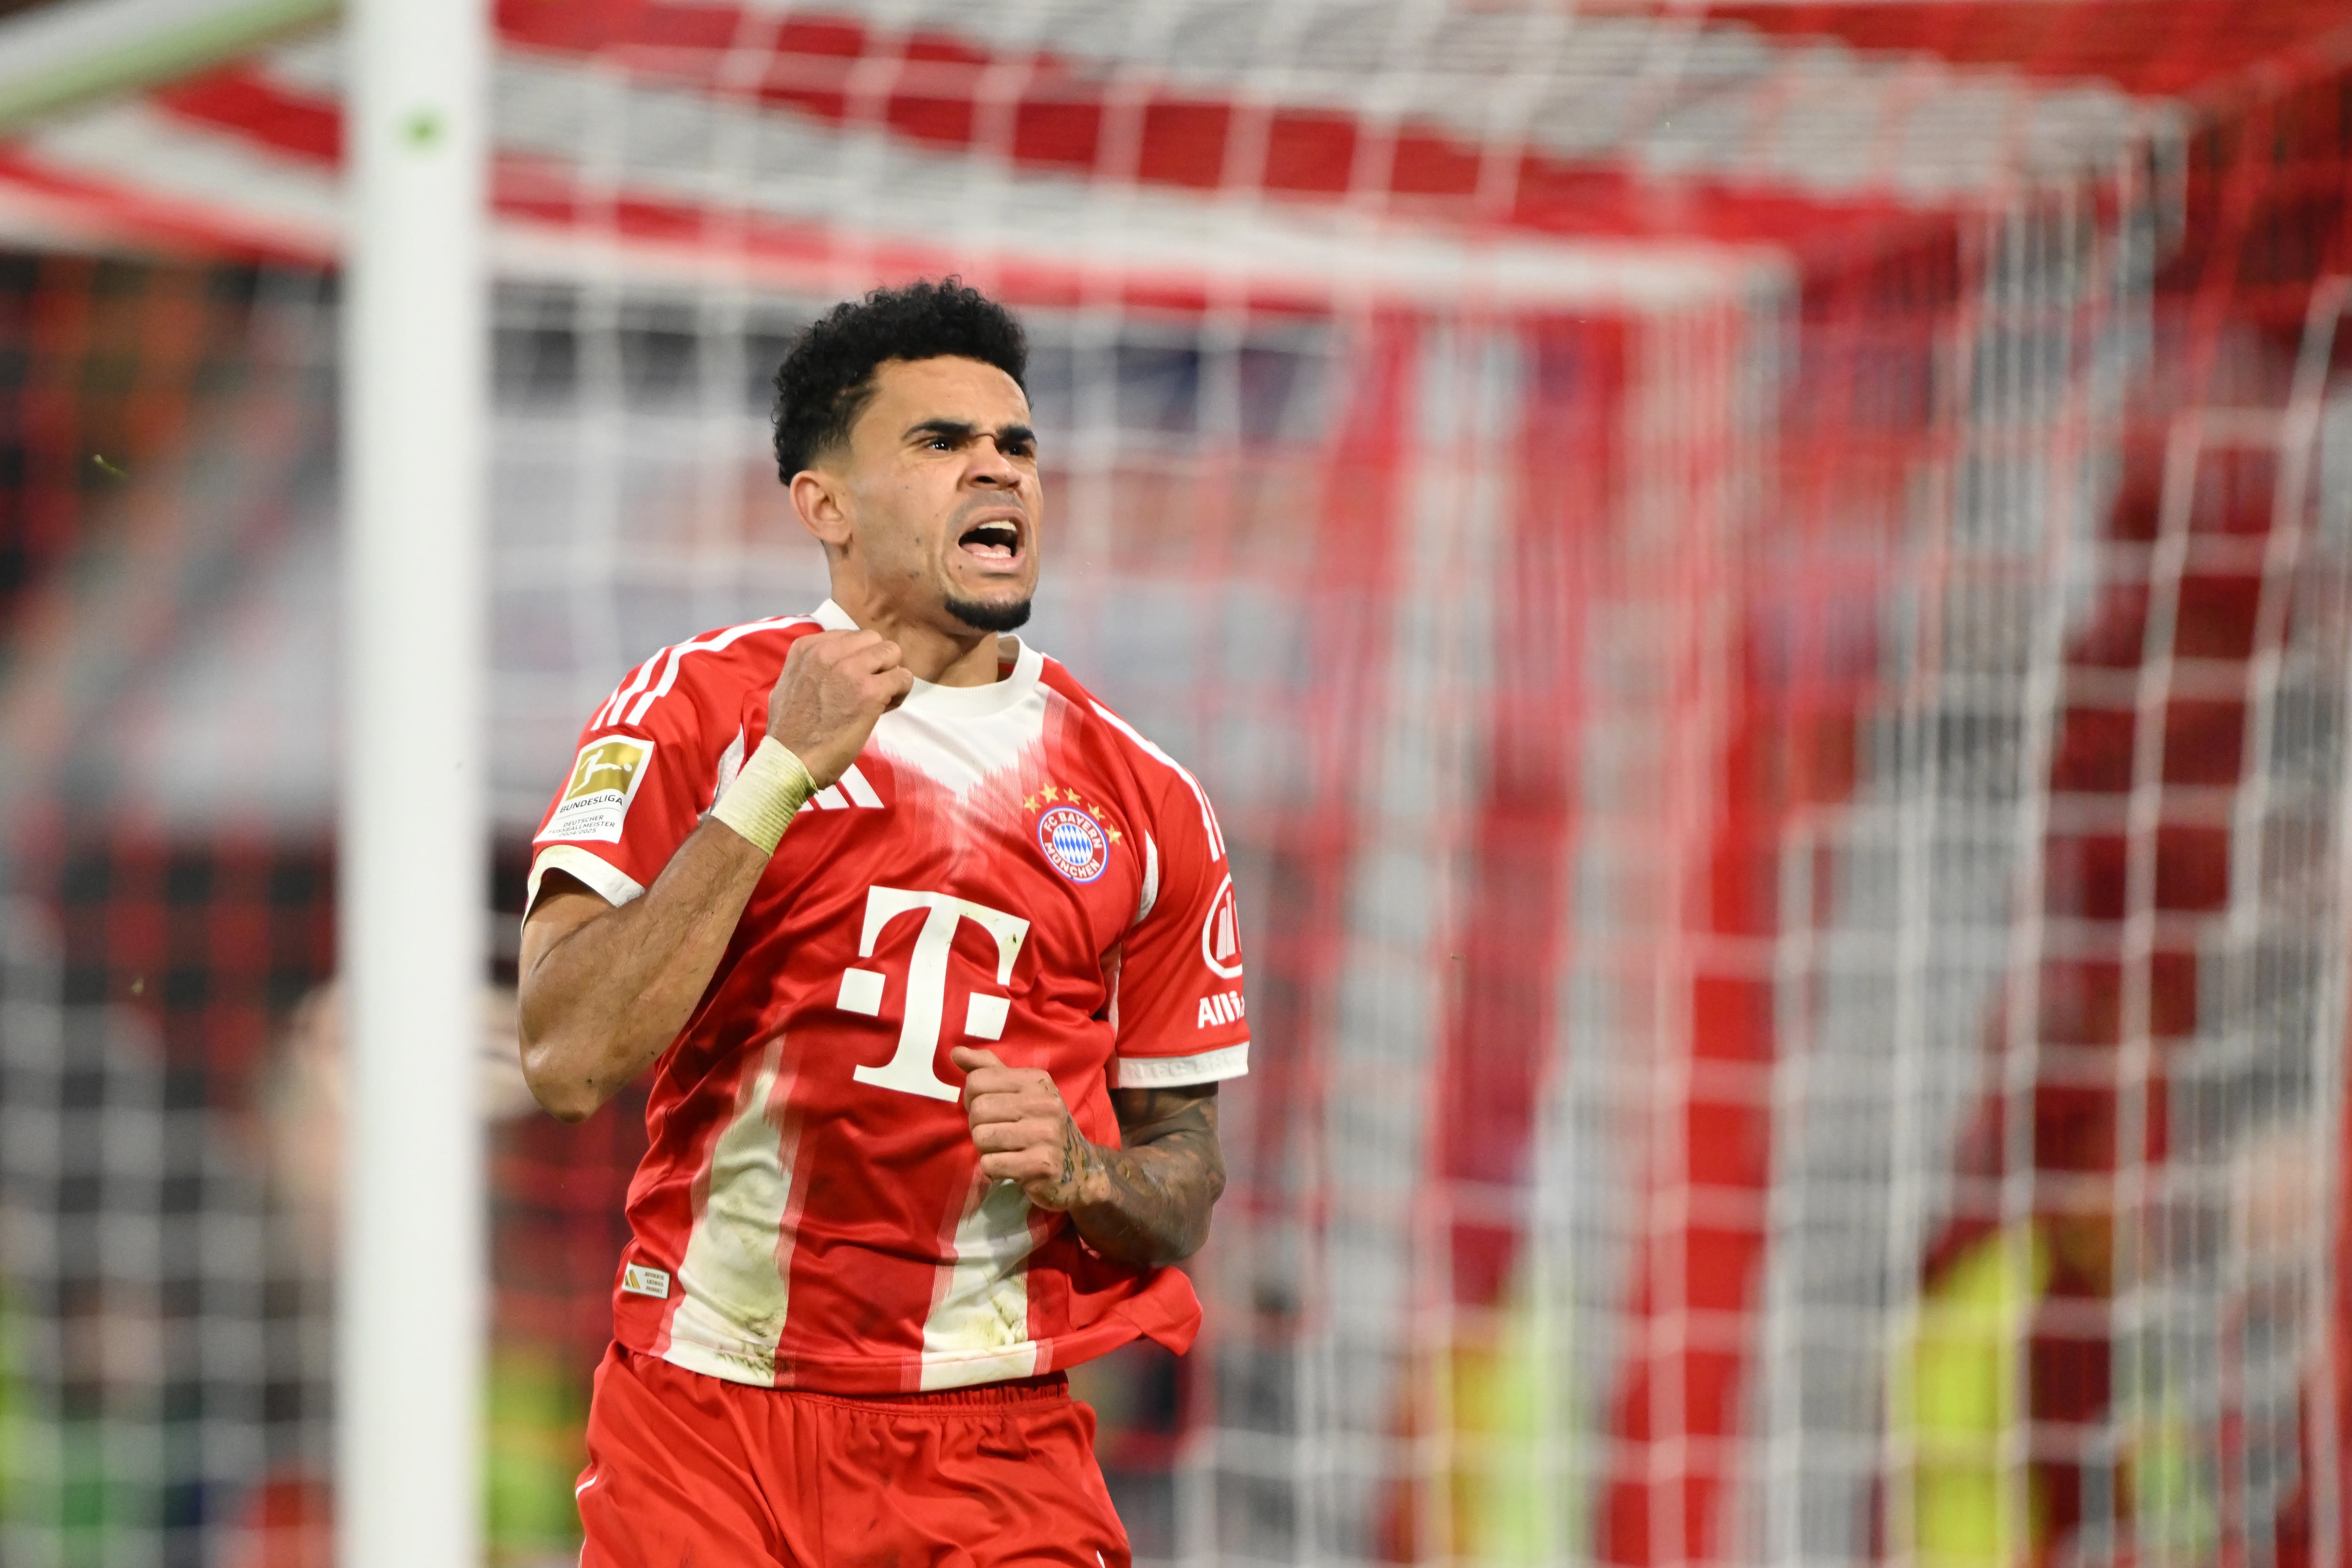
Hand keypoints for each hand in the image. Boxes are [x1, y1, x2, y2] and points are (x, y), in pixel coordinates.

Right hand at [765, 630, 913, 786]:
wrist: (790, 760)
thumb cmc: (789, 730)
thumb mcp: (791, 681)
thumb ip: (814, 666)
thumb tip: (837, 664)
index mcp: (807, 647)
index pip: (850, 637)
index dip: (857, 659)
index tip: (852, 681)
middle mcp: (828, 651)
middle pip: (873, 639)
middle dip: (877, 662)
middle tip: (871, 687)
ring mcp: (850, 669)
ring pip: (892, 652)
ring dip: (891, 674)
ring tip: (881, 697)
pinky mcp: (869, 691)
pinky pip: (903, 678)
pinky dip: (900, 693)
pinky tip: (885, 708)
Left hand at [951, 1047, 1101, 1210]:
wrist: (1079, 1166)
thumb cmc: (1040, 1124)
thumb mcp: (1020, 1091)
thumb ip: (988, 1070)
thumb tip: (955, 1052)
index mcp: (1037, 1081)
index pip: (977, 1080)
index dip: (972, 1098)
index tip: (989, 1110)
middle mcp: (1045, 1103)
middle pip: (978, 1110)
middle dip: (978, 1125)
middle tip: (997, 1133)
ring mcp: (1046, 1135)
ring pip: (982, 1137)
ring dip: (986, 1148)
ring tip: (1006, 1149)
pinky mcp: (1043, 1165)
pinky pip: (991, 1164)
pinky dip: (993, 1168)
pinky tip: (1011, 1166)